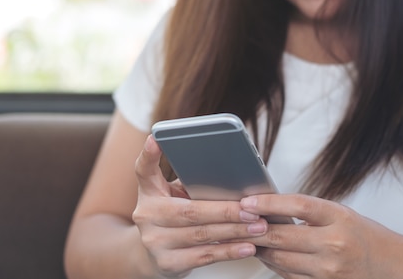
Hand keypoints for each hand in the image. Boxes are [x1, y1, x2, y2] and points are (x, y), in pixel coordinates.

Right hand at [132, 135, 268, 277]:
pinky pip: (204, 256)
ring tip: (258, 226)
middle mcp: (146, 215)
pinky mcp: (167, 263)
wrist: (152, 255)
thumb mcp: (174, 195)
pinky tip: (247, 247)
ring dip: (235, 231)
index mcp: (149, 192)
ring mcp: (155, 242)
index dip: (149, 154)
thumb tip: (233, 178)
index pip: (144, 170)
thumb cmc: (174, 216)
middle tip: (253, 209)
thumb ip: (192, 184)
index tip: (156, 139)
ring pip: (201, 234)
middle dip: (226, 210)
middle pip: (189, 211)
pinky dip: (229, 251)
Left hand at [240, 194, 402, 278]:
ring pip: (280, 259)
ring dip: (261, 248)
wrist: (393, 267)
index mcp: (339, 218)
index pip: (298, 205)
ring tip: (248, 237)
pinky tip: (268, 254)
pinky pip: (288, 276)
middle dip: (255, 228)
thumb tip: (270, 208)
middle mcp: (334, 244)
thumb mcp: (341, 214)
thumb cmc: (365, 237)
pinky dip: (274, 264)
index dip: (269, 202)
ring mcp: (329, 270)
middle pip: (283, 236)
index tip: (248, 201)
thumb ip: (309, 213)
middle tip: (238, 221)